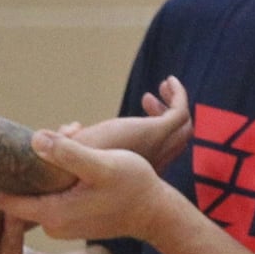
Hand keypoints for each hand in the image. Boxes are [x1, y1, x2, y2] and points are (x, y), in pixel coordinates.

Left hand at [0, 131, 171, 241]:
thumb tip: (34, 139)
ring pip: (39, 189)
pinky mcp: (70, 220)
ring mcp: (61, 224)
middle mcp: (51, 224)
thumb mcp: (101, 165)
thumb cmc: (133, 187)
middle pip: (23, 190)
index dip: (1, 175)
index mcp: (52, 213)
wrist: (157, 212)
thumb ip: (68, 154)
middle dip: (33, 161)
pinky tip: (79, 152)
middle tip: (60, 134)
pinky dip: (60, 174)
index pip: (4, 199)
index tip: (9, 150)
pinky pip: (52, 194)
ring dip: (48, 165)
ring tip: (73, 135)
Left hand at [56, 76, 189, 172]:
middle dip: (168, 120)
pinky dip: (178, 95)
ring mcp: (157, 147)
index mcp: (135, 168)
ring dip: (175, 107)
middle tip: (149, 101)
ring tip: (161, 88)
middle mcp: (150, 160)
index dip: (157, 140)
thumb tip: (73, 127)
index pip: (159, 155)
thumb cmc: (72, 168)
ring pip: (183, 128)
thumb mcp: (73, 152)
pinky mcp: (156, 131)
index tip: (139, 117)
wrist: (79, 173)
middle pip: (177, 142)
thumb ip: (71, 139)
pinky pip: (179, 112)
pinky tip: (168, 80)